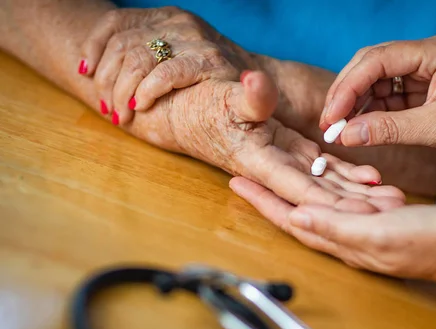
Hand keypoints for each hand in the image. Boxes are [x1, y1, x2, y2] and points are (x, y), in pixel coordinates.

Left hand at [80, 6, 257, 124]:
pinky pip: (166, 73)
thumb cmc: (208, 80)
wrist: (259, 84)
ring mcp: (194, 39)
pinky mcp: (208, 60)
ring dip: (122, 91)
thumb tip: (96, 72)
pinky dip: (148, 91)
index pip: (116, 22)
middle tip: (106, 107)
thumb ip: (145, 57)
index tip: (86, 73)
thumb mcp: (175, 57)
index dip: (94, 47)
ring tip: (121, 114)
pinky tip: (141, 105)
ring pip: (138, 58)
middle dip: (106, 80)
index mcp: (165, 17)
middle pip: (123, 44)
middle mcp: (177, 21)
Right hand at [124, 70, 405, 212]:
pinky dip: (349, 175)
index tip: (361, 213)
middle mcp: (277, 171)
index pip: (299, 188)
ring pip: (328, 184)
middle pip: (321, 195)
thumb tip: (255, 83)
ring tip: (393, 199)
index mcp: (260, 162)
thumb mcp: (222, 99)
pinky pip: (325, 169)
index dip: (330, 203)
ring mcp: (287, 164)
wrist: (194, 113)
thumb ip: (245, 98)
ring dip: (359, 194)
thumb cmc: (203, 107)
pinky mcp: (294, 154)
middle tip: (392, 212)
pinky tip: (374, 178)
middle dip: (355, 206)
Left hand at [230, 177, 435, 288]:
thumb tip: (295, 217)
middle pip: (301, 212)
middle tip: (250, 169)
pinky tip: (339, 175)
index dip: (262, 201)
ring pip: (325, 205)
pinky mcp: (386, 221)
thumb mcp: (383, 234)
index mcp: (345, 241)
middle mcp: (351, 237)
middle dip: (274, 192)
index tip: (235, 180)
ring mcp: (369, 229)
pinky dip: (341, 187)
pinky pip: (353, 202)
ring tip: (284, 165)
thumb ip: (338, 227)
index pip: (291, 219)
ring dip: (304, 186)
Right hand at [319, 34, 435, 164]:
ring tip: (339, 129)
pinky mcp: (421, 90)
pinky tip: (357, 127)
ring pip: (376, 82)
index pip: (380, 59)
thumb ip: (389, 129)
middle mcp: (427, 55)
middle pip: (372, 65)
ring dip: (356, 104)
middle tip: (329, 121)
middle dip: (348, 93)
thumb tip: (346, 135)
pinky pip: (387, 97)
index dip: (350, 85)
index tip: (332, 113)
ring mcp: (423, 72)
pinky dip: (370, 112)